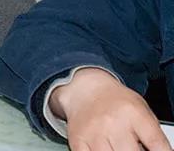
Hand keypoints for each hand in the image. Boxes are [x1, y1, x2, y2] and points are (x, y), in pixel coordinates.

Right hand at [50, 67, 170, 150]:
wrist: (86, 90)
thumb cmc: (117, 102)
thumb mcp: (142, 110)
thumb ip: (153, 135)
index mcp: (133, 113)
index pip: (156, 143)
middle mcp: (113, 122)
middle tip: (132, 146)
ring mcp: (94, 133)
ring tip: (118, 146)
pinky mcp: (78, 140)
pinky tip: (104, 148)